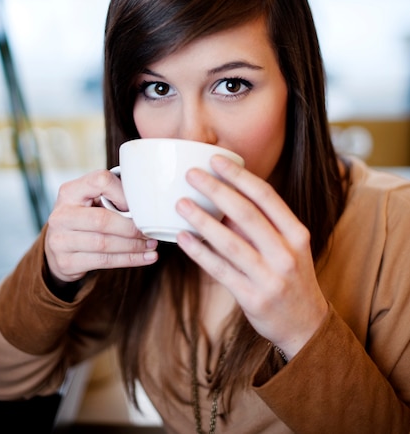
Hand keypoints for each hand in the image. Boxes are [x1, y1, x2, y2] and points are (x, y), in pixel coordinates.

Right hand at [45, 169, 157, 283]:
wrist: (58, 246)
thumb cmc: (83, 217)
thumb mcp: (90, 200)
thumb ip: (112, 197)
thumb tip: (145, 207)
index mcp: (70, 192)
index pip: (100, 182)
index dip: (122, 193)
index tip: (138, 205)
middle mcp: (61, 215)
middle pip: (102, 220)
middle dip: (131, 228)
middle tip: (149, 231)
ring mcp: (60, 241)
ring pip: (104, 244)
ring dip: (133, 246)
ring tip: (151, 244)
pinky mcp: (66, 262)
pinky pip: (103, 262)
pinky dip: (128, 259)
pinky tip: (144, 257)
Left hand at [176, 155, 327, 359]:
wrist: (306, 325)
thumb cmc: (291, 275)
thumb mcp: (288, 246)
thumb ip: (261, 223)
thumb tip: (222, 195)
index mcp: (296, 233)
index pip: (266, 196)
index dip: (239, 176)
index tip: (215, 160)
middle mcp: (286, 253)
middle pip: (246, 214)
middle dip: (216, 190)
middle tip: (191, 175)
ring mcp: (270, 277)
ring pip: (230, 243)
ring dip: (202, 220)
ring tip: (181, 203)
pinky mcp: (253, 298)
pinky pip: (220, 270)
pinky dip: (200, 253)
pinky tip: (183, 238)